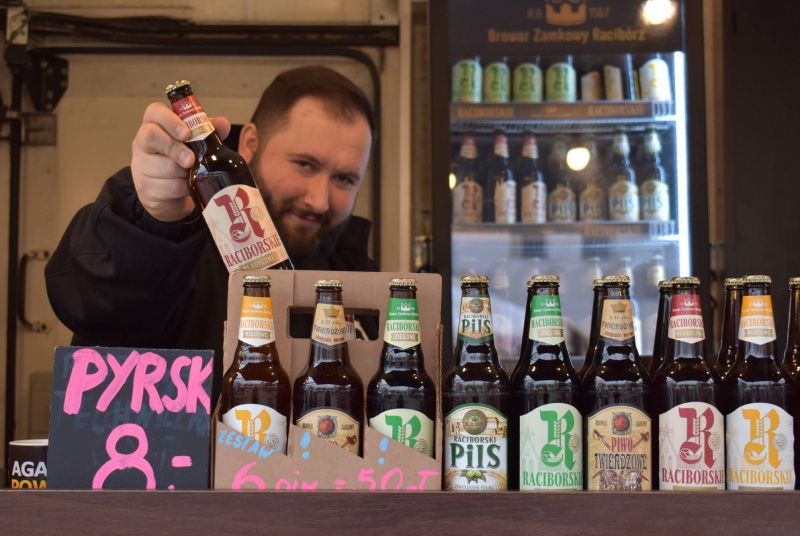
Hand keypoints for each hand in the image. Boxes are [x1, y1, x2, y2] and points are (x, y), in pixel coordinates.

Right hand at [131, 102, 230, 221]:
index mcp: (155, 126)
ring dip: (183, 172)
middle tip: (191, 159)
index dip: (170, 119)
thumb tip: (222, 123)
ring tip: (193, 174)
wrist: (172, 196)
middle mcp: (142, 144)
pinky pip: (167, 187)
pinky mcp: (145, 189)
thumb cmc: (183, 163)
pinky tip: (189, 187)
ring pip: (161, 166)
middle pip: (151, 136)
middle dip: (174, 147)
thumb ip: (208, 132)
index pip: (154, 112)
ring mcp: (140, 166)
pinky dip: (183, 188)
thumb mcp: (197, 145)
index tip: (186, 133)